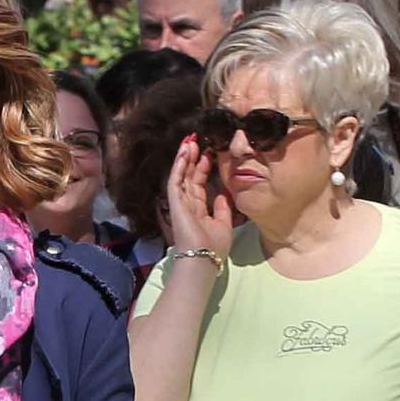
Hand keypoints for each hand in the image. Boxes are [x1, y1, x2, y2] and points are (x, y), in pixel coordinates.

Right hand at [161, 136, 234, 254]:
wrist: (204, 259)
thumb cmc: (214, 247)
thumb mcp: (224, 224)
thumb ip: (223, 208)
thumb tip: (223, 194)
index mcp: (198, 210)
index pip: (199, 184)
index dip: (203, 168)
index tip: (210, 153)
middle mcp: (187, 204)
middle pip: (189, 176)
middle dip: (193, 158)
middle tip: (198, 141)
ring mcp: (179, 203)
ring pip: (181, 175)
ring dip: (184, 158)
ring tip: (189, 141)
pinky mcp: (175, 203)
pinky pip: (175, 180)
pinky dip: (179, 166)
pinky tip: (184, 152)